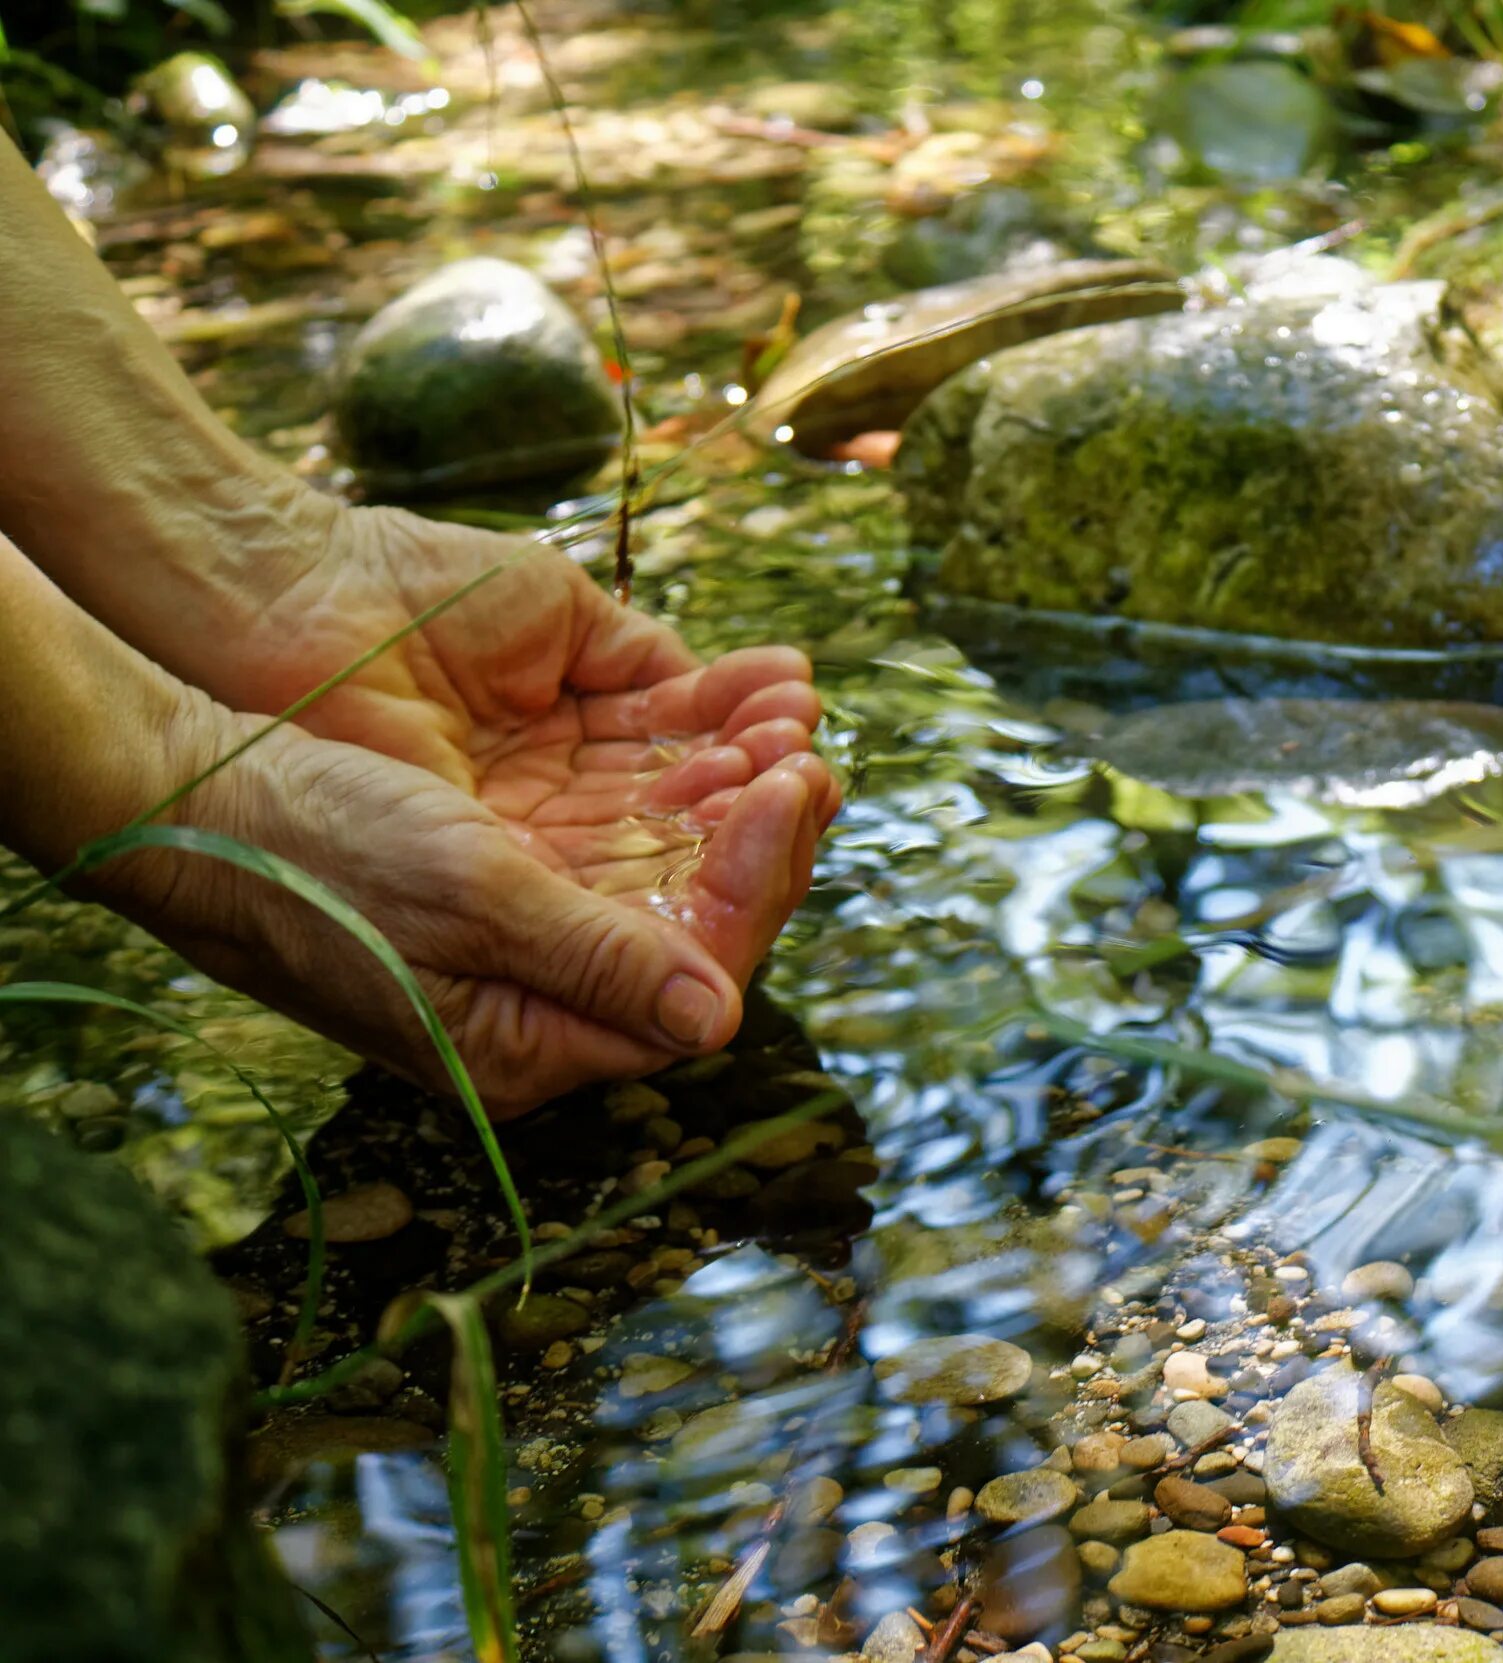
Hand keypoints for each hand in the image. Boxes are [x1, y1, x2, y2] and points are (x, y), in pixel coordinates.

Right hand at [119, 708, 830, 1116]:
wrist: (196, 786)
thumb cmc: (315, 855)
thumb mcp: (469, 901)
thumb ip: (598, 959)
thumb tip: (716, 1020)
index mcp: (534, 1043)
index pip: (696, 980)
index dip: (759, 885)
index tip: (792, 790)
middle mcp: (548, 993)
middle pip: (698, 923)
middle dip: (762, 836)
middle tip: (812, 755)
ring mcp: (534, 921)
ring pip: (671, 862)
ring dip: (732, 791)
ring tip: (788, 719)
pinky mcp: (516, 853)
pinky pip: (624, 817)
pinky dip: (677, 762)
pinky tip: (727, 704)